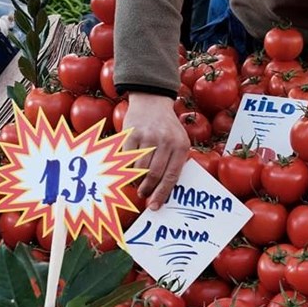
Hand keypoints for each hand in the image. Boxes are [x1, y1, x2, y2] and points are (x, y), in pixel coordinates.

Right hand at [121, 93, 190, 209]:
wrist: (152, 101)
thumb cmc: (167, 127)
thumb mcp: (179, 141)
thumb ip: (175, 162)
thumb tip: (164, 191)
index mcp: (181, 145)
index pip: (172, 176)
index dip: (162, 193)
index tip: (155, 206)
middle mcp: (165, 140)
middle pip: (154, 174)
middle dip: (147, 189)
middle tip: (143, 195)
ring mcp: (148, 136)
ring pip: (139, 168)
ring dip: (136, 181)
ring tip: (137, 183)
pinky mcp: (132, 132)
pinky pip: (128, 157)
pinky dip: (127, 167)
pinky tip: (129, 170)